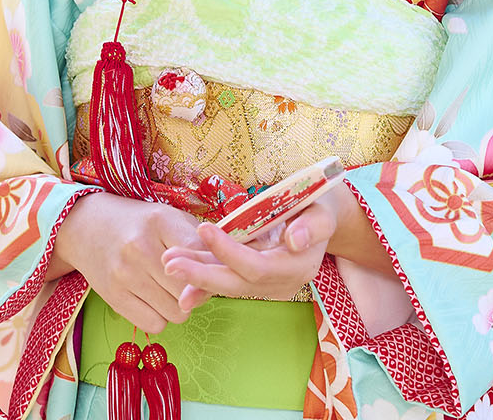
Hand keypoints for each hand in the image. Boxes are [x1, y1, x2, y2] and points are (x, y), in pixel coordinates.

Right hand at [52, 193, 211, 333]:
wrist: (86, 226)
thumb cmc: (138, 223)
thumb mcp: (169, 218)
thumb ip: (199, 242)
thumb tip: (227, 272)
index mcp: (161, 221)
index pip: (202, 255)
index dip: (214, 269)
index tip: (213, 270)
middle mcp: (141, 248)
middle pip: (192, 290)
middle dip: (198, 291)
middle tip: (191, 282)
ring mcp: (125, 275)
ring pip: (177, 312)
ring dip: (180, 306)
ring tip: (170, 289)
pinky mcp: (112, 297)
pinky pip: (155, 325)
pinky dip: (161, 317)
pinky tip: (154, 300)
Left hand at [161, 190, 340, 305]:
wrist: (321, 217)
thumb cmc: (321, 206)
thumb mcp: (324, 210)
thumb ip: (313, 225)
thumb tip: (295, 240)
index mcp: (299, 267)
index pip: (258, 267)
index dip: (229, 252)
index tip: (204, 229)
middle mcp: (281, 283)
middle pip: (237, 284)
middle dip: (202, 275)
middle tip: (169, 262)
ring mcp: (266, 285)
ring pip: (227, 284)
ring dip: (196, 275)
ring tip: (168, 262)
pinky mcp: (253, 279)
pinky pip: (226, 280)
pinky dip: (203, 278)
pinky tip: (180, 275)